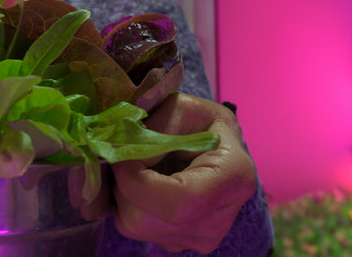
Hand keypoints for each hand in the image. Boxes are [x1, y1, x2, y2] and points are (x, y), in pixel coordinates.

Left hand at [110, 93, 257, 253]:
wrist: (215, 145)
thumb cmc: (198, 122)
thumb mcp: (177, 109)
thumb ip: (150, 131)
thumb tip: (118, 155)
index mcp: (233, 176)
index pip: (177, 200)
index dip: (135, 181)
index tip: (119, 155)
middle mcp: (221, 217)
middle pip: (147, 220)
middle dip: (122, 186)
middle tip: (124, 158)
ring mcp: (203, 236)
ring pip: (136, 227)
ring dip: (122, 196)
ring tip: (135, 169)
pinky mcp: (184, 242)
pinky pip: (138, 231)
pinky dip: (129, 207)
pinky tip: (143, 185)